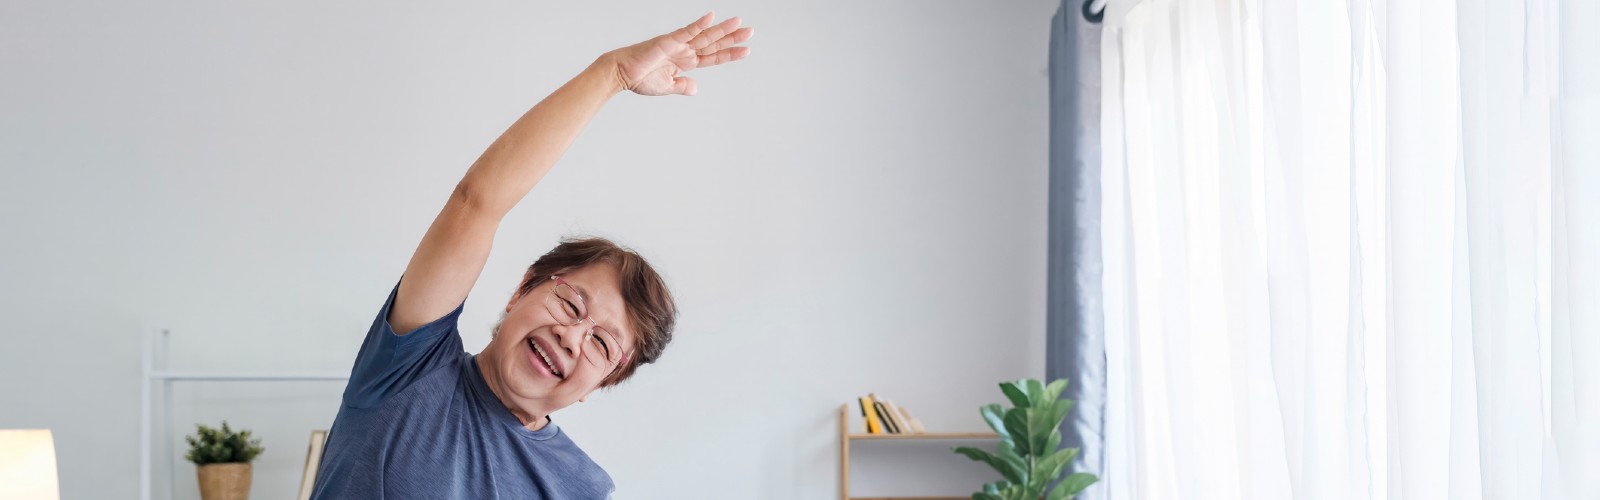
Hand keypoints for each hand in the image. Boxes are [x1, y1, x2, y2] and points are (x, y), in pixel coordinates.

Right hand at [606, 12, 753, 95]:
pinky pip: (685, 31)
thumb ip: (682, 86)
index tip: (746, 50)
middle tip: (750, 32)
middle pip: (713, 43)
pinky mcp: (668, 41)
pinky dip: (698, 24)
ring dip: (722, 30)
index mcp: (685, 62)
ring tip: (739, 23)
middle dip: (732, 38)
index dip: (729, 54)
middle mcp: (684, 50)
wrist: (621, 74)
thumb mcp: (667, 86)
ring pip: (704, 36)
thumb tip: (695, 88)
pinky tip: (711, 17)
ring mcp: (677, 44)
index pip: (712, 57)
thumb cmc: (639, 79)